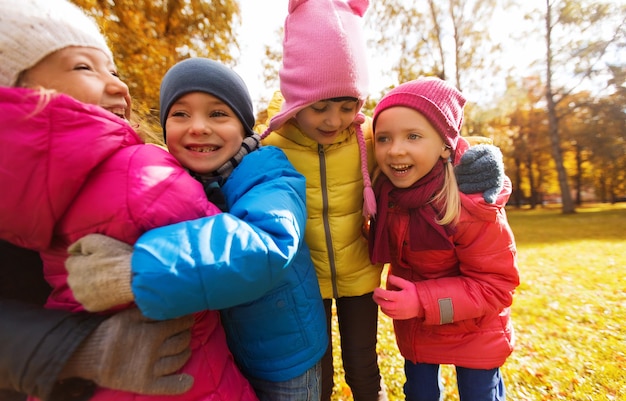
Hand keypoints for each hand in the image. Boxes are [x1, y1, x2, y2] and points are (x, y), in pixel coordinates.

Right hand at [61, 308, 194, 394]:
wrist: (90, 354)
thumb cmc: (112, 331)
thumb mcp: (129, 315)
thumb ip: (151, 311)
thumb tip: (171, 305)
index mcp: (152, 333)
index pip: (180, 324)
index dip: (186, 321)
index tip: (187, 319)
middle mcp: (154, 351)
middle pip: (182, 341)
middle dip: (186, 335)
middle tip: (184, 332)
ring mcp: (151, 369)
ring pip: (179, 360)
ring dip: (186, 353)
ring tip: (184, 348)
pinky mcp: (145, 384)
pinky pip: (168, 386)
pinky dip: (180, 384)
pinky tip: (188, 380)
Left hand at [66, 234, 133, 310]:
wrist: (134, 279)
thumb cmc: (117, 258)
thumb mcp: (99, 241)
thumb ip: (80, 243)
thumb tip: (71, 250)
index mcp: (74, 266)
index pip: (72, 261)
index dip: (85, 259)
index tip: (98, 259)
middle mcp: (73, 283)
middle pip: (75, 276)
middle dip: (84, 272)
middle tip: (102, 269)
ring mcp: (81, 296)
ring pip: (80, 289)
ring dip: (88, 285)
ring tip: (105, 280)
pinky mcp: (90, 307)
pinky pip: (89, 299)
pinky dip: (95, 296)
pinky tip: (107, 290)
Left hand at [373, 275, 422, 319]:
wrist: (423, 305)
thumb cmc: (415, 293)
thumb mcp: (407, 284)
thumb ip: (397, 280)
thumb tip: (388, 277)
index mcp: (399, 297)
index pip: (384, 295)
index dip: (378, 291)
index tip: (376, 289)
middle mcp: (397, 306)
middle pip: (382, 303)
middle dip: (376, 298)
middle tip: (375, 294)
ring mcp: (398, 312)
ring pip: (384, 310)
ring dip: (380, 304)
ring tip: (380, 298)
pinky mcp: (399, 317)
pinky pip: (388, 314)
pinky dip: (385, 310)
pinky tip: (385, 305)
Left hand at [454, 144, 503, 203]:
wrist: (493, 160)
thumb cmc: (481, 155)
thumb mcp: (477, 150)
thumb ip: (471, 153)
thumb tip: (463, 161)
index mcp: (491, 157)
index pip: (474, 166)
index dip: (463, 169)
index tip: (455, 169)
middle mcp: (496, 168)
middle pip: (475, 176)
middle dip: (463, 177)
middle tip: (455, 177)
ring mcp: (497, 178)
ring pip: (479, 185)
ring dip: (467, 186)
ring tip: (459, 184)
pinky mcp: (497, 186)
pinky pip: (494, 192)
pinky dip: (491, 196)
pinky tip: (487, 200)